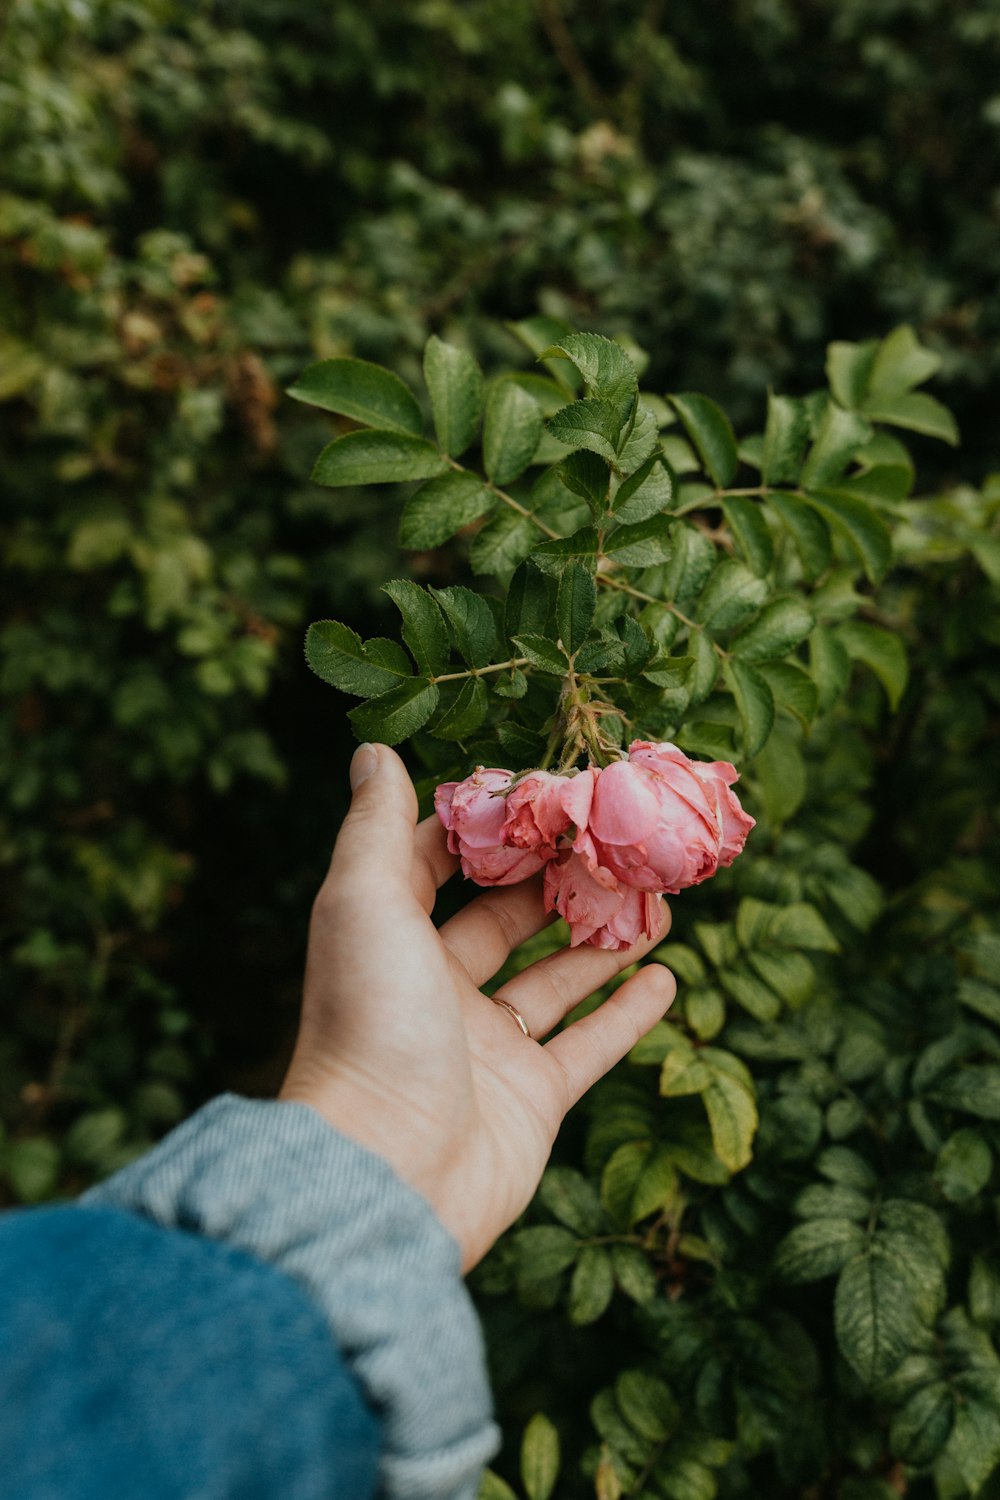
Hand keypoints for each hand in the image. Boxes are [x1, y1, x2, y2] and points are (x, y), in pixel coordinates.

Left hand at [279, 743, 675, 1270]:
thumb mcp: (364, 903)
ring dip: (602, 940)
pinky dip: (626, 1013)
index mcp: (391, 942)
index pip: (438, 869)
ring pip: (555, 980)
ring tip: (656, 899)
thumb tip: (372, 749)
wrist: (388, 1170)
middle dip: (557, 880)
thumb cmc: (370, 1021)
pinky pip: (588, 1046)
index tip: (542, 791)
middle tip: (616, 838)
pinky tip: (665, 976)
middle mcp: (437, 992)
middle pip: (504, 921)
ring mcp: (487, 1049)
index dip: (486, 830)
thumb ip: (376, 827)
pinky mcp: (532, 1100)